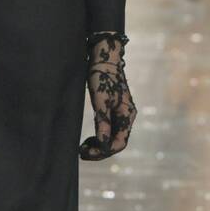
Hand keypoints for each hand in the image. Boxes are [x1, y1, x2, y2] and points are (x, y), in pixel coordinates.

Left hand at [80, 30, 135, 160]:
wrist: (103, 57)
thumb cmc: (102, 77)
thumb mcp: (100, 101)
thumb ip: (103, 123)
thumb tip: (104, 144)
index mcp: (127, 115)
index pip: (119, 143)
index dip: (104, 152)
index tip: (87, 153)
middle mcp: (127, 116)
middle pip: (116, 141)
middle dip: (100, 150)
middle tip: (82, 153)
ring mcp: (121, 113)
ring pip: (113, 136)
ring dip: (99, 144)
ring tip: (83, 148)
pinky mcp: (114, 109)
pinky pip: (109, 129)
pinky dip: (100, 136)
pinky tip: (89, 138)